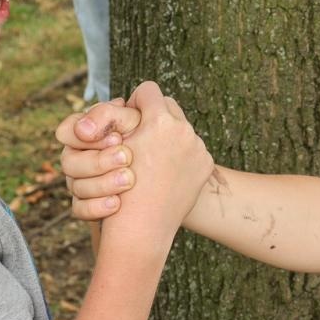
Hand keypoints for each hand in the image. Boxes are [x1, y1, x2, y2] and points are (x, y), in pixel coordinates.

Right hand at [57, 98, 142, 220]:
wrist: (165, 182)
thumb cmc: (152, 141)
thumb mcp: (136, 122)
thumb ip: (109, 114)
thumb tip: (83, 129)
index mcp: (87, 132)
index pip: (66, 131)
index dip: (89, 135)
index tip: (118, 138)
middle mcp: (79, 156)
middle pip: (69, 161)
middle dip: (99, 161)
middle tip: (127, 157)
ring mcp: (81, 182)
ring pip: (75, 186)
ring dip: (103, 183)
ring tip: (130, 179)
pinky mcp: (88, 206)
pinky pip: (80, 209)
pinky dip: (97, 206)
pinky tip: (117, 203)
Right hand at [102, 82, 211, 247]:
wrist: (142, 229)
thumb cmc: (118, 187)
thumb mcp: (113, 145)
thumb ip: (122, 115)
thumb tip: (137, 97)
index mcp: (159, 121)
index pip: (148, 90)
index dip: (136, 101)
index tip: (130, 116)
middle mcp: (184, 130)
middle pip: (169, 106)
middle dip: (155, 117)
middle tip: (141, 136)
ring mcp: (198, 148)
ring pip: (181, 129)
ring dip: (169, 137)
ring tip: (152, 158)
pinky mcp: (206, 165)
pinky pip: (192, 149)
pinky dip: (181, 156)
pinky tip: (166, 173)